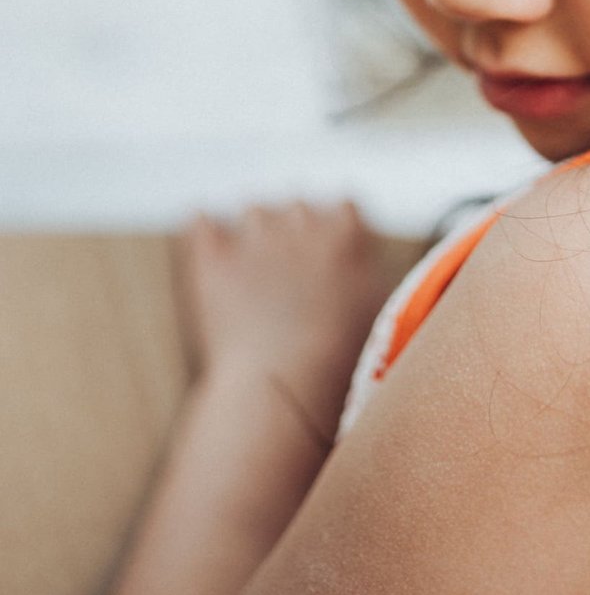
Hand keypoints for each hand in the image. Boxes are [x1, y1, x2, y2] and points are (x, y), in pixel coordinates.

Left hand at [178, 199, 396, 437]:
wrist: (288, 387)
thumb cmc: (344, 362)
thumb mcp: (384, 315)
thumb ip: (377, 279)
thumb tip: (374, 270)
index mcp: (348, 232)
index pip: (344, 208)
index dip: (335, 233)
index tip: (329, 258)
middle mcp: (303, 220)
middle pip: (298, 207)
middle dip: (293, 233)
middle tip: (290, 274)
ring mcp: (254, 235)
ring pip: (252, 211)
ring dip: (253, 234)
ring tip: (252, 274)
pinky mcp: (211, 256)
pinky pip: (200, 221)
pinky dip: (205, 232)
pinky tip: (210, 250)